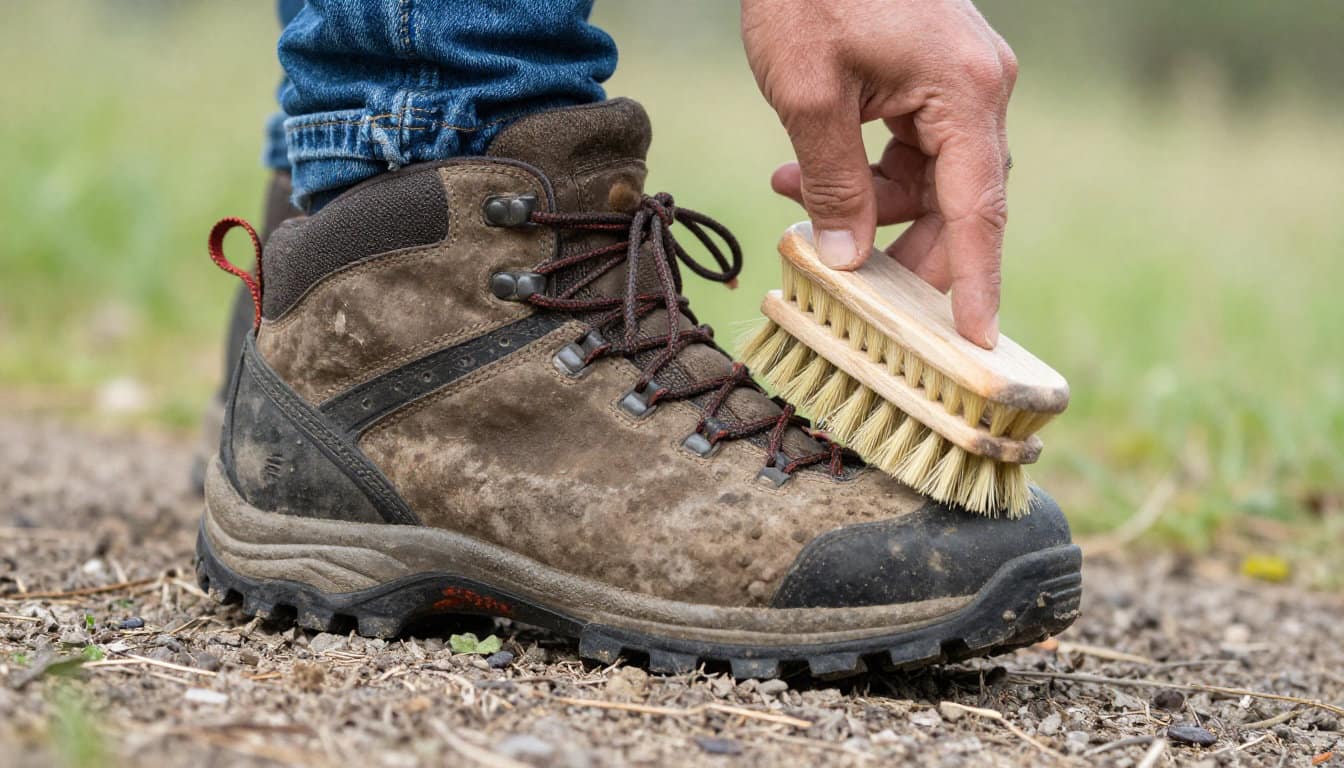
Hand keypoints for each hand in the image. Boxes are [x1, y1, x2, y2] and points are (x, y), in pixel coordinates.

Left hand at [741, 0, 1015, 347]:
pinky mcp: (934, 75)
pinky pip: (911, 146)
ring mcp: (961, 79)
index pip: (979, 209)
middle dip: (900, 246)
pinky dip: (863, 167)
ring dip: (865, 201)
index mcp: (966, 91)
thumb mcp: (810, 97)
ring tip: (791, 194)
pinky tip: (801, 168)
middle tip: (853, 290)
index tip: (979, 344)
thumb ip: (835, 184)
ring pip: (928, 177)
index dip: (977, 283)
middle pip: (957, 201)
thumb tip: (848, 258)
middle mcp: (980, 87)